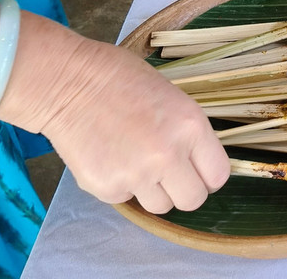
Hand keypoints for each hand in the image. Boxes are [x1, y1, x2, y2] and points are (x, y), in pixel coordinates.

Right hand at [38, 38, 229, 213]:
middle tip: (169, 173)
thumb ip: (188, 134)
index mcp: (190, 127)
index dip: (207, 175)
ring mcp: (136, 175)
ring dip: (152, 190)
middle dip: (183, 190)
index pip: (217, 176)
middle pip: (193, 200)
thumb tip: (196, 163)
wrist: (69, 82)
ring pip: (160, 206)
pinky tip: (110, 156)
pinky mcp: (106, 188)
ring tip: (135, 160)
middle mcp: (168, 155)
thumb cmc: (122, 79)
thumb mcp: (173, 99)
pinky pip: (125, 198)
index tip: (197, 170)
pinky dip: (120, 184)